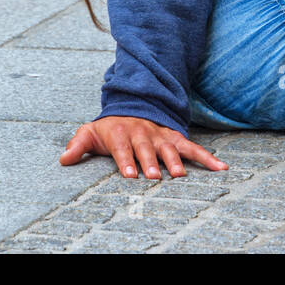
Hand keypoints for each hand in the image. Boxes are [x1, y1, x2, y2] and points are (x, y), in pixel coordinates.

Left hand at [59, 116, 228, 178]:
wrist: (133, 107)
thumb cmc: (109, 129)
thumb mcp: (90, 132)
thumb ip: (78, 144)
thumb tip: (63, 159)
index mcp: (120, 132)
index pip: (122, 147)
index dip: (126, 160)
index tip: (129, 174)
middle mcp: (142, 133)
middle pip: (146, 148)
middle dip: (151, 161)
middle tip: (154, 176)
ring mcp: (160, 135)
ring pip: (169, 148)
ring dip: (174, 160)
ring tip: (179, 175)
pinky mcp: (175, 138)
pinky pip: (193, 148)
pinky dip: (207, 157)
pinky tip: (221, 168)